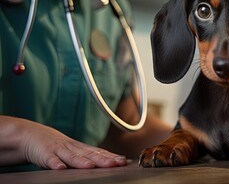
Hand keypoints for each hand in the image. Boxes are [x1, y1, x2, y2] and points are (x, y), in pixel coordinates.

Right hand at [0, 116, 126, 169]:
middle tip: (115, 164)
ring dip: (81, 162)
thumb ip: (88, 156)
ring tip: (91, 166)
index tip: (123, 161)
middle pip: (89, 154)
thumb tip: (110, 162)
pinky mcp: (44, 154)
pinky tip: (60, 168)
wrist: (31, 135)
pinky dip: (55, 163)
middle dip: (103, 159)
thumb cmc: (56, 146)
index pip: (99, 152)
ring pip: (72, 156)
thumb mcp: (74, 150)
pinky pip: (50, 159)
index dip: (111, 157)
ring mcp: (58, 150)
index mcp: (81, 147)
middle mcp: (72, 147)